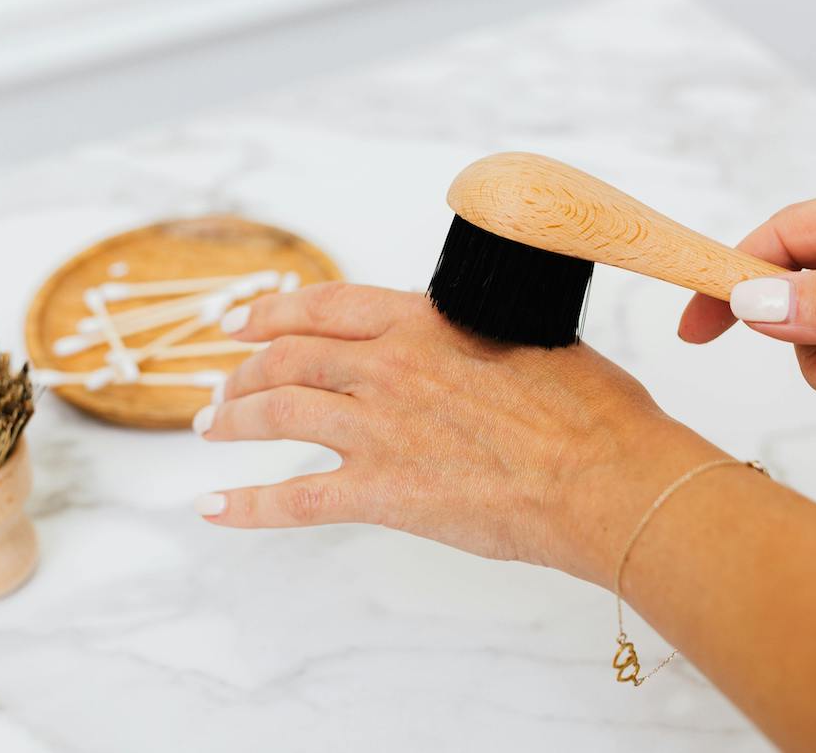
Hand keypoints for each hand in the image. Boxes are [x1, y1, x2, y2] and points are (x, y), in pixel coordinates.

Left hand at [192, 283, 725, 585]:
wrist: (605, 477)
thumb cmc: (589, 411)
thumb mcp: (529, 339)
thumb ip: (472, 338)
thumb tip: (461, 342)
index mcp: (423, 321)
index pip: (322, 307)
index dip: (270, 313)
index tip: (241, 324)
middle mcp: (387, 367)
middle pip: (288, 361)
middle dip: (245, 373)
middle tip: (225, 388)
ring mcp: (378, 429)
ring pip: (276, 416)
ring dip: (233, 421)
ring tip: (211, 431)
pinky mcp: (381, 492)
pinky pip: (293, 499)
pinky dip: (247, 505)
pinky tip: (215, 509)